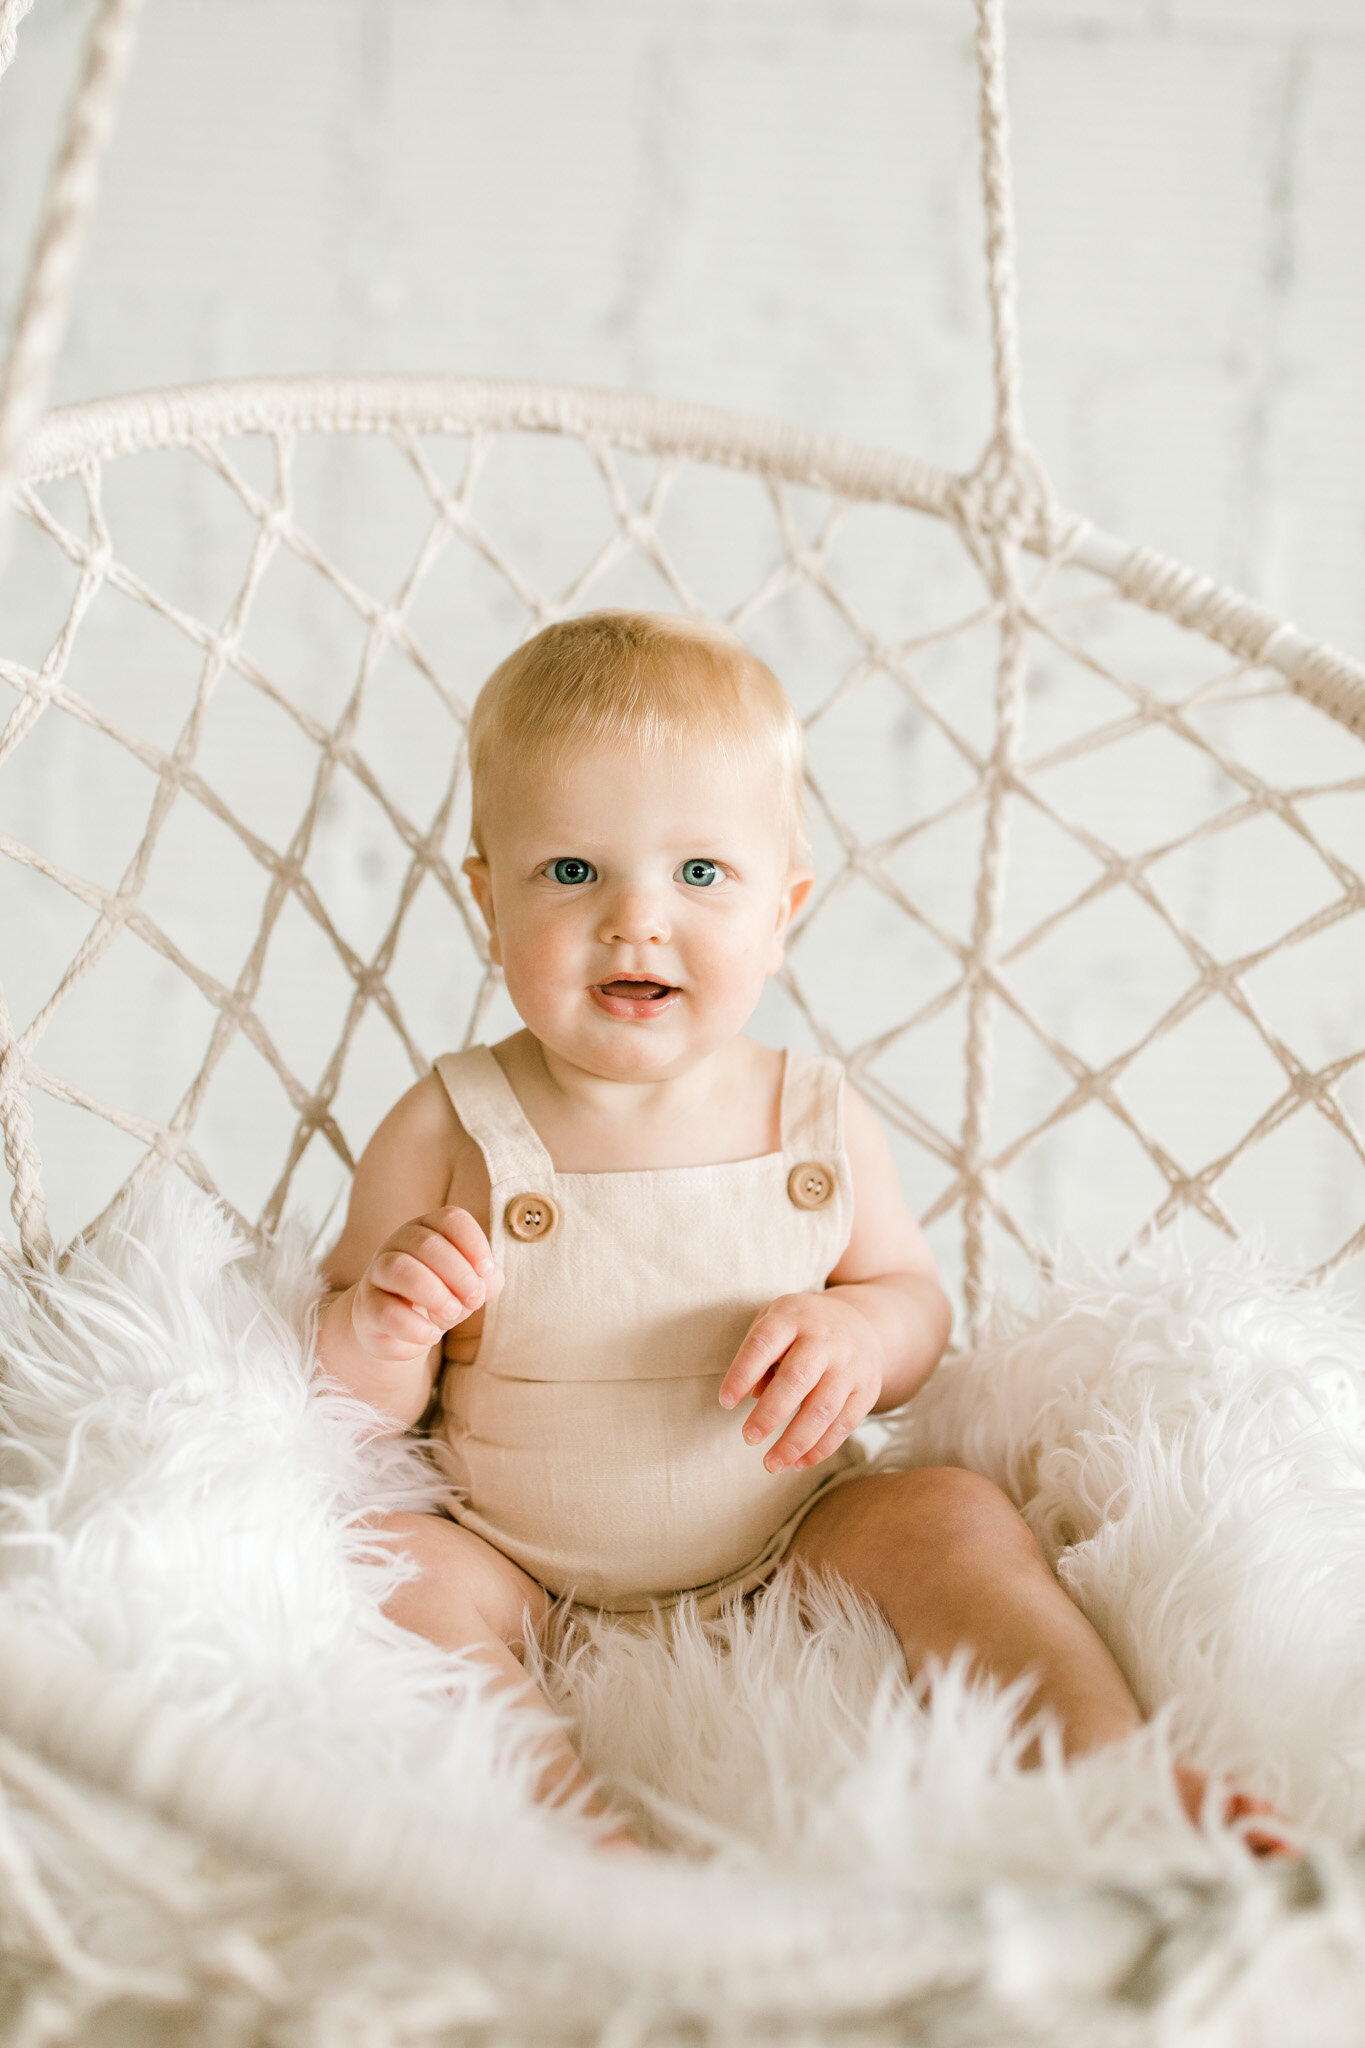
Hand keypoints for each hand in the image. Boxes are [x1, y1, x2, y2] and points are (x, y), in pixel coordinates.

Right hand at [350, 1207, 502, 1363]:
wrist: (399, 1328)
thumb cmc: (440, 1297)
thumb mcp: (468, 1287)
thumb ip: (485, 1282)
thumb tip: (484, 1283)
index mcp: (429, 1229)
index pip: (451, 1220)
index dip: (473, 1242)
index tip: (486, 1270)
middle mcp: (399, 1243)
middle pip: (427, 1243)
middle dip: (458, 1273)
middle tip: (474, 1299)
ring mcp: (378, 1272)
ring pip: (400, 1269)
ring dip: (433, 1293)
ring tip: (452, 1313)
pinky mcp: (366, 1306)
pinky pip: (384, 1310)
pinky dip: (414, 1326)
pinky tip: (432, 1335)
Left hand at [718, 1291, 882, 1472]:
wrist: (859, 1321)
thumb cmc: (801, 1329)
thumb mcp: (774, 1324)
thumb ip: (758, 1356)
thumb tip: (751, 1398)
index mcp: (793, 1317)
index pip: (763, 1344)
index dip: (742, 1374)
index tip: (725, 1403)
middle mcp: (825, 1338)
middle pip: (797, 1378)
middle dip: (770, 1413)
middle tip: (749, 1437)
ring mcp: (850, 1364)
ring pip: (823, 1408)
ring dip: (795, 1442)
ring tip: (771, 1463)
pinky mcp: (867, 1389)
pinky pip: (844, 1424)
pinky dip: (820, 1448)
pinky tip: (799, 1462)